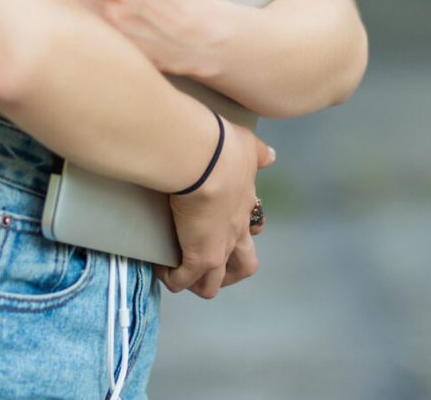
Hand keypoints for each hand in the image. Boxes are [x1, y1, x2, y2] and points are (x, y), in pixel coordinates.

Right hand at [164, 116, 272, 298]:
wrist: (205, 161)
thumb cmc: (224, 150)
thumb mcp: (249, 147)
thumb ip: (258, 153)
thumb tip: (271, 157)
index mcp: (246, 206)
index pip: (252, 228)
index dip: (241, 234)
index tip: (223, 227)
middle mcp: (236, 232)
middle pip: (243, 266)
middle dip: (228, 272)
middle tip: (207, 263)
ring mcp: (219, 249)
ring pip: (213, 284)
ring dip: (197, 282)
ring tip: (180, 272)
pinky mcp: (199, 258)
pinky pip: (182, 280)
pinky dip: (171, 278)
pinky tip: (159, 266)